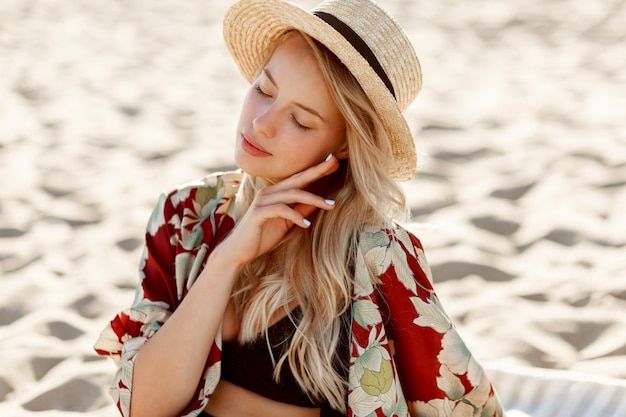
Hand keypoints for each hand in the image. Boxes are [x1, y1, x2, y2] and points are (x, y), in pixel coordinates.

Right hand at [214, 155, 338, 266]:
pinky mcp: (258, 213)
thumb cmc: (262, 236)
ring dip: (313, 199)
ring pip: (292, 194)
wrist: (238, 251)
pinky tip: (307, 224)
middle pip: (297, 179)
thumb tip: (319, 203)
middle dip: (316, 171)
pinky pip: (280, 210)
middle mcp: (268, 193)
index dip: (316, 170)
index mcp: (275, 193)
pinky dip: (295, 215)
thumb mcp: (287, 223)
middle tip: (334, 163)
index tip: (334, 161)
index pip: (298, 179)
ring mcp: (262, 201)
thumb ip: (300, 211)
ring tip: (331, 206)